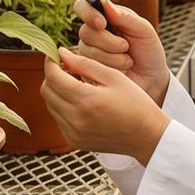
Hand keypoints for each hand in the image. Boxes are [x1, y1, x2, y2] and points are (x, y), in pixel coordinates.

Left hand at [41, 47, 169, 162]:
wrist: (147, 136)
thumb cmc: (135, 103)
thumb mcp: (114, 76)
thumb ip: (85, 63)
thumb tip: (61, 53)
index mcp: (87, 100)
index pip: (53, 77)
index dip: (50, 62)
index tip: (55, 55)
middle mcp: (76, 119)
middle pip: (46, 91)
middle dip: (52, 76)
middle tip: (67, 68)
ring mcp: (73, 133)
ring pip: (50, 105)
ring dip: (57, 91)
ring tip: (76, 84)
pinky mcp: (74, 141)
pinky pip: (58, 118)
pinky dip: (63, 107)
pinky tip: (80, 102)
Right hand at [72, 0, 169, 105]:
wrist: (152, 77)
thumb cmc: (148, 49)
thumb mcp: (143, 30)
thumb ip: (125, 16)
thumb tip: (105, 2)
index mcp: (104, 16)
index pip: (82, 7)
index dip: (88, 13)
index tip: (102, 23)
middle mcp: (93, 33)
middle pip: (85, 32)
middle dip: (108, 41)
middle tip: (126, 46)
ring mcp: (88, 51)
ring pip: (88, 51)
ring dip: (113, 56)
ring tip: (128, 60)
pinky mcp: (88, 69)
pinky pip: (90, 67)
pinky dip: (111, 67)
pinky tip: (122, 69)